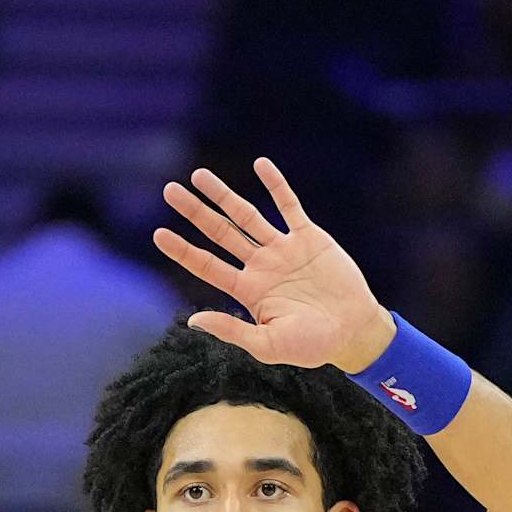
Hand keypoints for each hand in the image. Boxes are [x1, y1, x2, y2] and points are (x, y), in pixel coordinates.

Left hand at [153, 158, 391, 371]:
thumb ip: (232, 331)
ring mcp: (283, 249)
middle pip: (220, 233)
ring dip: (223, 195)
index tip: (159, 234)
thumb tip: (193, 320)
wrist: (353, 332)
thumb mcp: (268, 346)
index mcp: (248, 291)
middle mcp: (260, 266)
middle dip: (195, 212)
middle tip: (169, 191)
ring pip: (246, 215)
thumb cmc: (312, 346)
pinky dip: (275, 185)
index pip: (207, 265)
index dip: (183, 250)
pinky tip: (260, 165)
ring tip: (198, 176)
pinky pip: (289, 206)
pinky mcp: (309, 237)